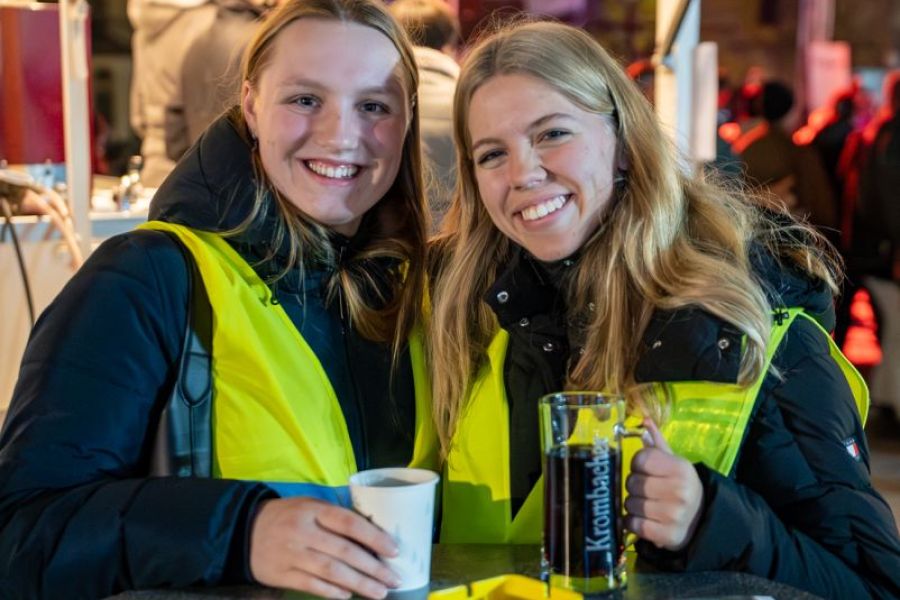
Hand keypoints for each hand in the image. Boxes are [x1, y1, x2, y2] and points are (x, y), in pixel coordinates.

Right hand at [249, 497, 400, 598]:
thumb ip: (336, 517)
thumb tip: (372, 535)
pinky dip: (333, 592)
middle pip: (345, 552)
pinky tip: (349, 595)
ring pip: (332, 572)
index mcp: (313, 510)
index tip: (394, 551)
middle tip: (394, 579)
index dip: (375, 537)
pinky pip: (313, 586)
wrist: (244, 531)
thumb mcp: (309, 505)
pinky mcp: (282, 575)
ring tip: (379, 592)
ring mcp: (292, 555)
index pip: (349, 523)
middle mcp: (303, 532)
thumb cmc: (287, 516)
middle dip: (373, 568)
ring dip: (360, 584)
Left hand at [624, 418, 703, 551]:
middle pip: (632, 482)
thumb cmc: (681, 486)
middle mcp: (679, 491)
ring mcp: (673, 515)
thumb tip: (644, 421)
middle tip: (645, 490)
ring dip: (632, 505)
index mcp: (681, 468)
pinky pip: (632, 524)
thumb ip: (657, 443)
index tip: (644, 470)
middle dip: (634, 486)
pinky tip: (643, 520)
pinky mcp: (666, 536)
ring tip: (646, 505)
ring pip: (629, 504)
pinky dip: (632, 522)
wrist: (701, 520)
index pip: (640, 459)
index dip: (637, 464)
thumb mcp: (674, 463)